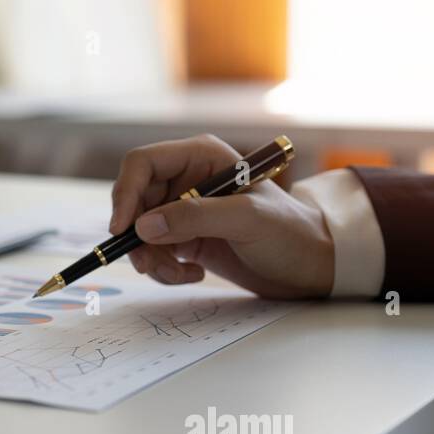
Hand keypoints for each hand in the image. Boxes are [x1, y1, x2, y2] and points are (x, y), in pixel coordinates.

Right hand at [110, 135, 333, 298]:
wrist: (311, 267)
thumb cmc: (291, 233)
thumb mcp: (247, 220)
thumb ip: (195, 217)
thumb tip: (143, 226)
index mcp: (201, 157)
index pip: (143, 164)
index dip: (125, 192)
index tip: (122, 228)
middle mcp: (186, 179)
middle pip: (134, 201)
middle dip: (137, 236)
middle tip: (150, 265)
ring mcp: (183, 210)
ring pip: (140, 231)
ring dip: (151, 258)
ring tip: (182, 276)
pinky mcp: (183, 238)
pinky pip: (153, 252)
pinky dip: (164, 269)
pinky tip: (193, 275)